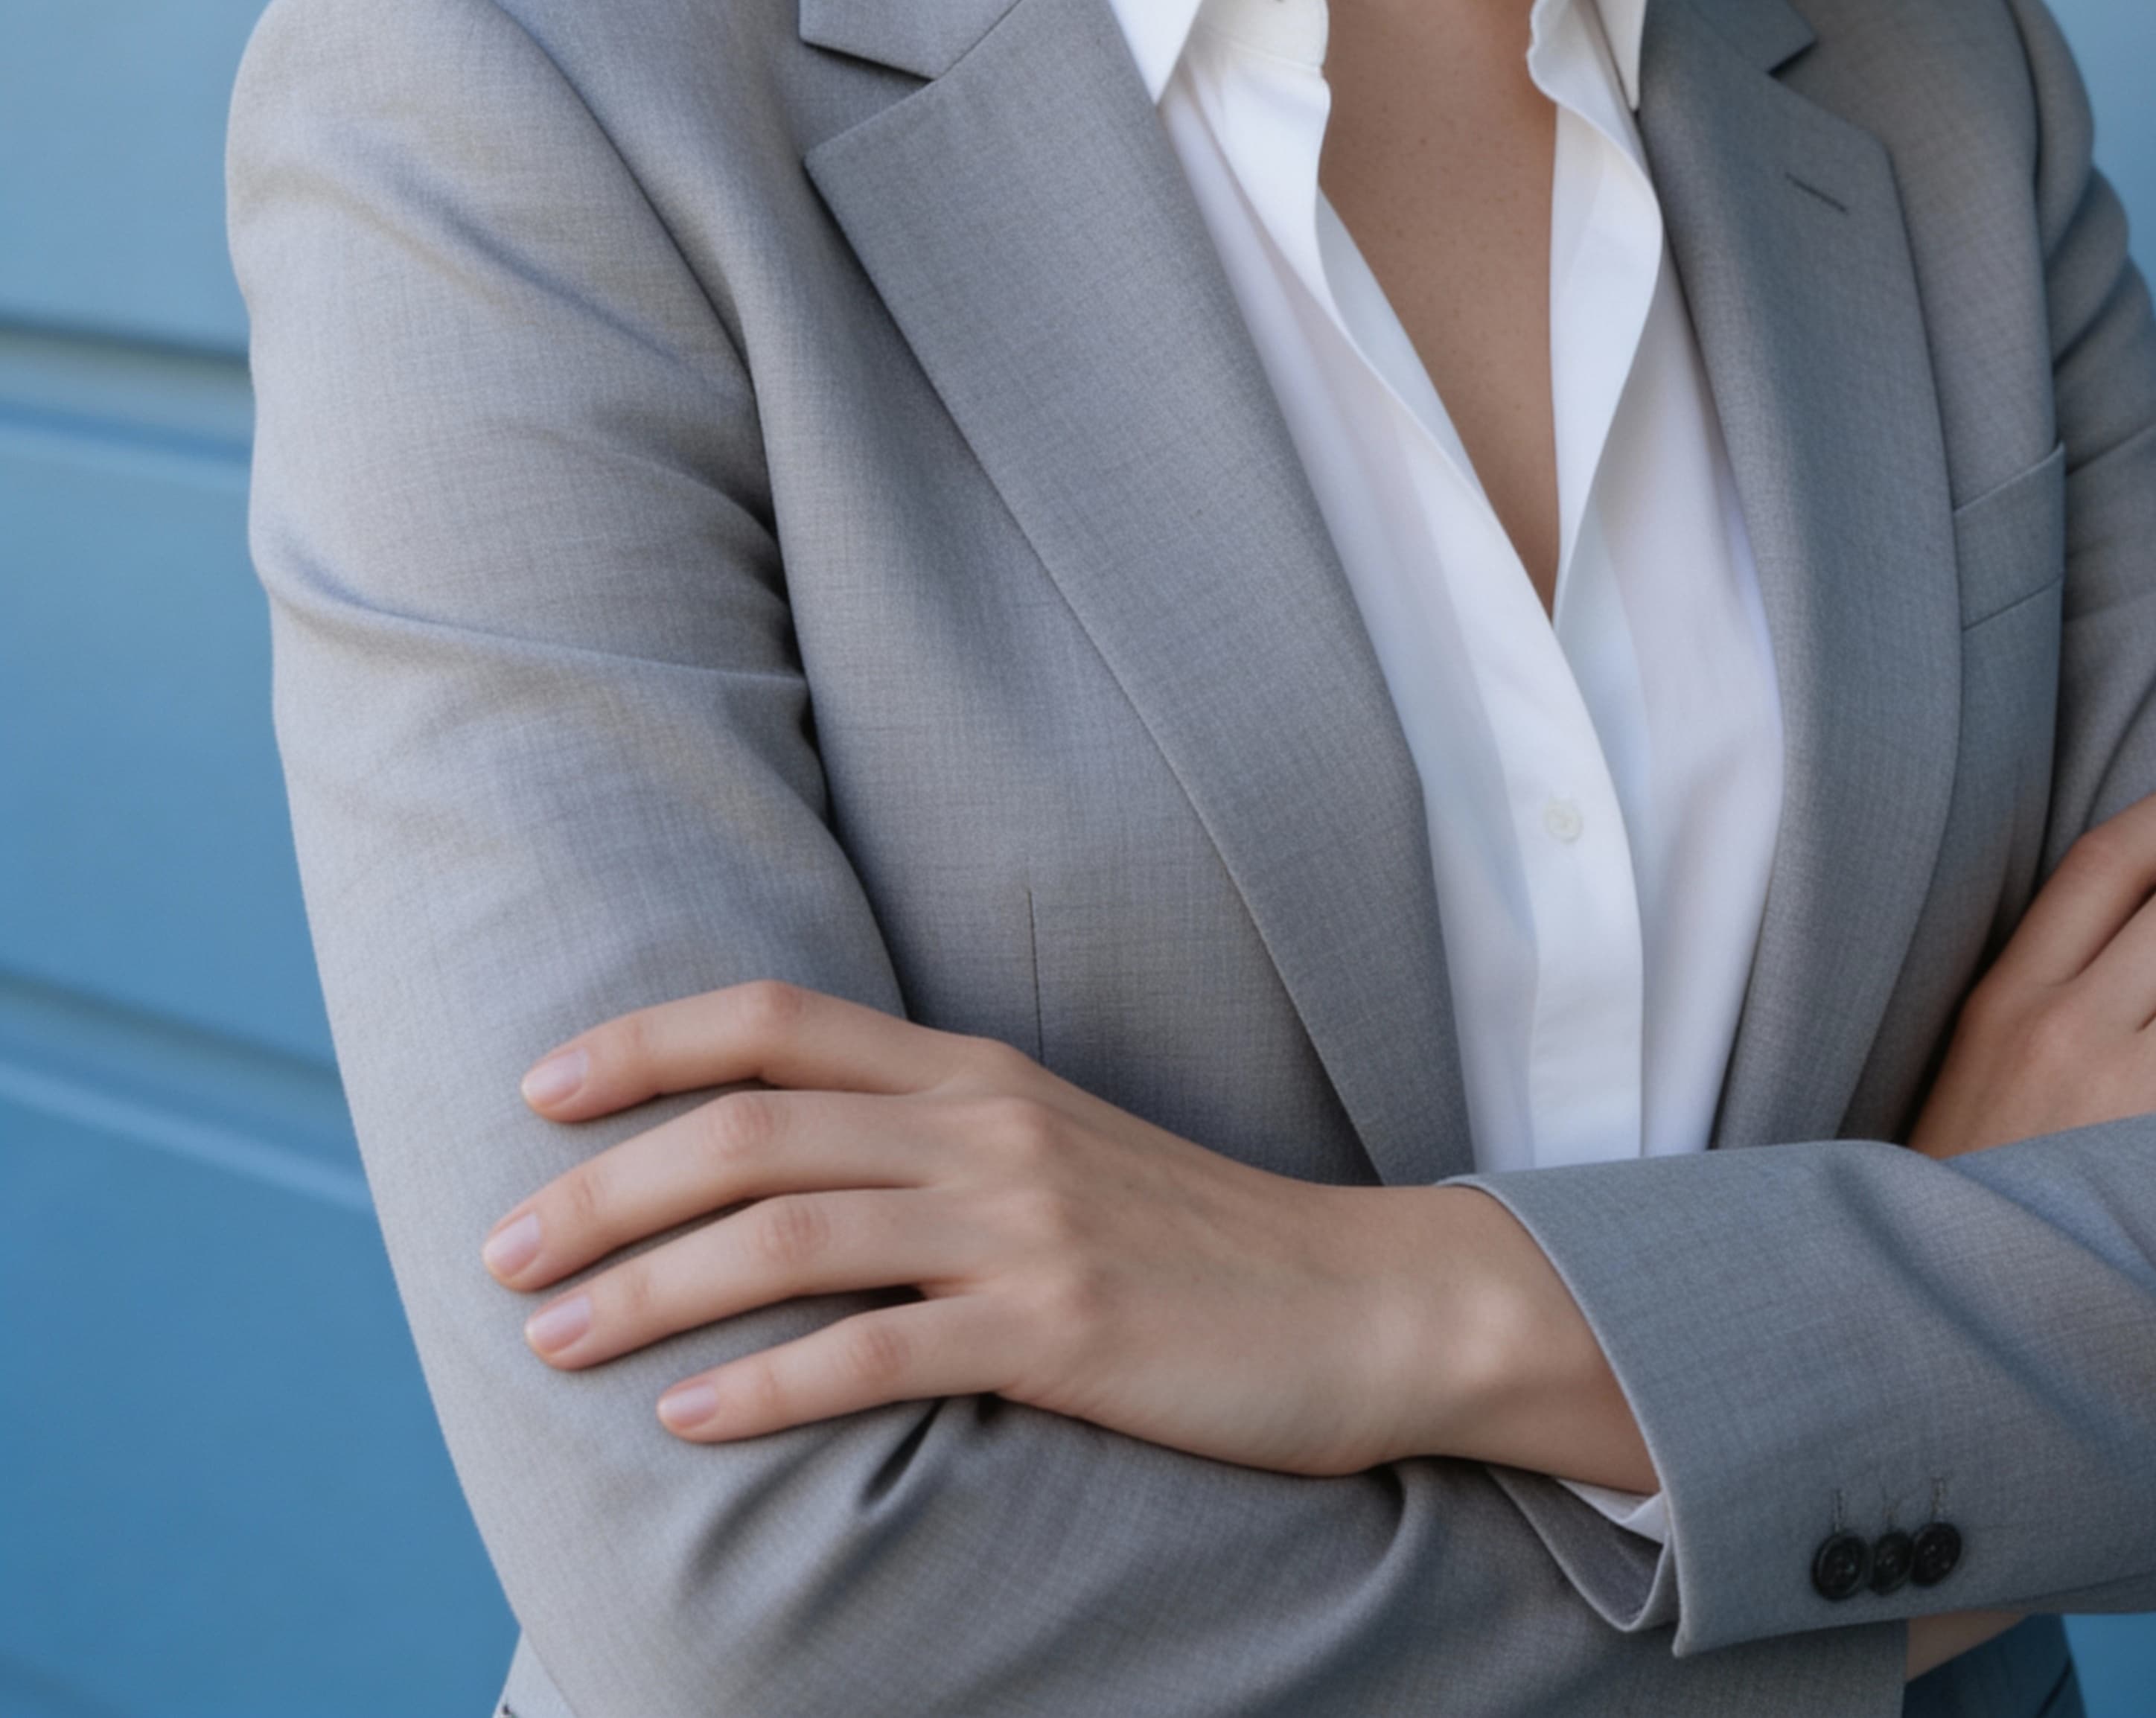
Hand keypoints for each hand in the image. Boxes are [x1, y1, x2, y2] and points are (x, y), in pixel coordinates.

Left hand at [481, 982, 1651, 1487]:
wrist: (1364, 1301)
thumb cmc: (1193, 1239)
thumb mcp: (1051, 1145)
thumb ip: (927, 1135)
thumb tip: (783, 1161)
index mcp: (974, 1070)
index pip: (774, 1022)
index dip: (644, 1044)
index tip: (536, 1087)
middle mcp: (983, 1127)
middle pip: (749, 1130)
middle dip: (604, 1186)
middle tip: (500, 1251)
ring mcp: (1021, 1226)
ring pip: (788, 1237)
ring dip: (650, 1288)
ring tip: (552, 1339)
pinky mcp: (1057, 1332)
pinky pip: (878, 1356)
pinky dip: (766, 1387)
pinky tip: (688, 1424)